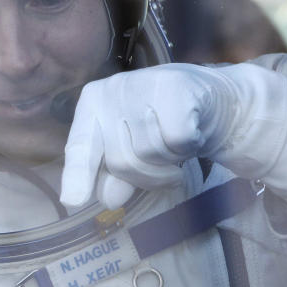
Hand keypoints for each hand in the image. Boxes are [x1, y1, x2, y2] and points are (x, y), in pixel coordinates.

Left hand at [59, 62, 286, 208]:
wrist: (214, 100)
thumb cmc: (164, 124)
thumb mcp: (135, 148)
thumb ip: (116, 172)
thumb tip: (107, 198)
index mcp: (94, 102)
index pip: (82, 145)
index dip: (77, 175)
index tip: (73, 202)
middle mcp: (113, 89)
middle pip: (120, 160)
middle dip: (145, 174)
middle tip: (163, 160)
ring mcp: (143, 85)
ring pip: (149, 153)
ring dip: (170, 161)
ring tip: (176, 142)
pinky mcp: (176, 87)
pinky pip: (176, 141)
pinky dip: (187, 148)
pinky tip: (192, 132)